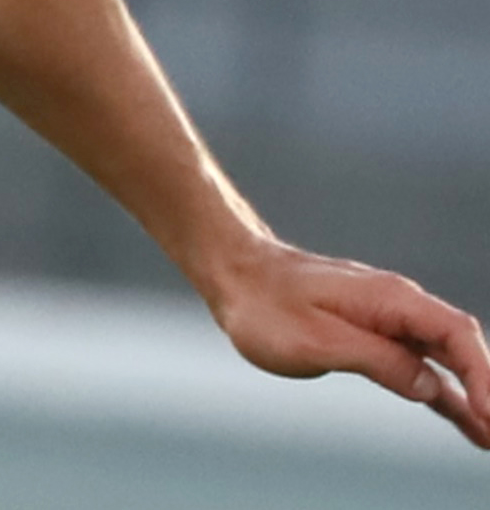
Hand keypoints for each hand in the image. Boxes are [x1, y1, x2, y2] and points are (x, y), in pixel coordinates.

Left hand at [203, 236, 489, 449]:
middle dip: (488, 390)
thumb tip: (430, 385)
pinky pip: (421, 369)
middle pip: (462, 349)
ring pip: (447, 363)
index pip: (456, 335)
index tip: (489, 413)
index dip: (482, 374)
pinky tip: (469, 425)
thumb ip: (377, 360)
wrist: (235, 274)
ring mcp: (391, 321)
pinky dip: (446, 396)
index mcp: (391, 299)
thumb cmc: (266, 305)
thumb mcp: (316, 340)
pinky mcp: (375, 337)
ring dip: (475, 399)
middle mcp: (400, 306)